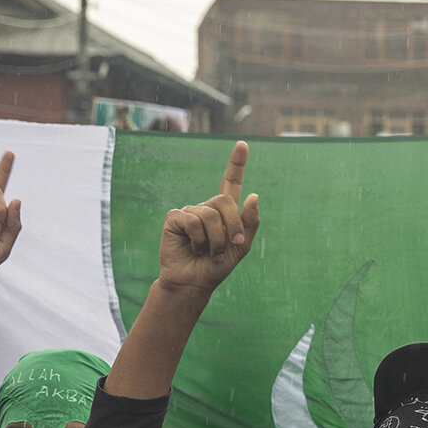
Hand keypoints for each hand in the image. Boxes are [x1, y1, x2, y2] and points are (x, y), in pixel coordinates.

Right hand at [157, 140, 260, 296]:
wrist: (195, 282)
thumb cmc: (217, 266)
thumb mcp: (242, 246)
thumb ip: (249, 222)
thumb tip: (253, 195)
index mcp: (224, 212)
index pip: (230, 182)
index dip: (237, 164)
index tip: (243, 144)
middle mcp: (206, 207)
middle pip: (224, 201)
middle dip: (232, 227)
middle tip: (230, 246)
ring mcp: (189, 211)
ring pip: (210, 214)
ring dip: (217, 240)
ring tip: (211, 253)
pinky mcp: (175, 218)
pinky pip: (194, 221)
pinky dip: (200, 240)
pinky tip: (194, 249)